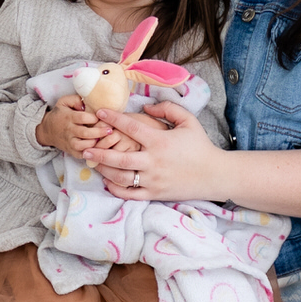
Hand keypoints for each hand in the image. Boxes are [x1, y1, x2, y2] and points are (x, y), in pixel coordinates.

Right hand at [37, 95, 114, 155]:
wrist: (47, 130)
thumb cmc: (60, 114)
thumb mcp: (64, 101)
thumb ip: (75, 99)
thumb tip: (87, 104)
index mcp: (69, 117)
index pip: (83, 118)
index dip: (94, 117)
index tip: (103, 116)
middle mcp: (69, 131)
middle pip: (85, 133)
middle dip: (99, 132)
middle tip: (110, 130)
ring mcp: (70, 142)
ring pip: (84, 146)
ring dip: (96, 143)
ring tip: (106, 140)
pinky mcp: (72, 152)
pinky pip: (83, 154)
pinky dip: (93, 153)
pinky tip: (101, 148)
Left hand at [84, 102, 226, 202]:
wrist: (214, 175)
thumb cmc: (200, 146)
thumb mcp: (188, 121)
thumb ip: (167, 109)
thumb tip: (145, 107)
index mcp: (160, 142)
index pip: (131, 128)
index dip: (113, 119)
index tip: (100, 113)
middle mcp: (153, 162)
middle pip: (119, 157)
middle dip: (100, 152)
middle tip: (86, 147)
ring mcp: (152, 180)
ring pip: (120, 177)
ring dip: (104, 170)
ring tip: (94, 163)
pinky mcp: (154, 194)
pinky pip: (129, 194)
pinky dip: (115, 189)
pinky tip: (107, 181)